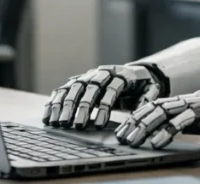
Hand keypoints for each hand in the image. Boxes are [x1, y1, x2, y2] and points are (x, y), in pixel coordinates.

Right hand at [43, 64, 163, 129]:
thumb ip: (148, 98)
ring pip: (74, 88)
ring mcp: (88, 76)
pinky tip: (48, 116)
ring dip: (64, 105)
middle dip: (82, 108)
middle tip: (76, 126)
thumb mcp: (151, 89)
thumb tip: (141, 110)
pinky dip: (54, 103)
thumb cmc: (143, 85)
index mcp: (121, 74)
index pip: (111, 89)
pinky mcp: (78, 81)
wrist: (134, 73)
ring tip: (58, 123)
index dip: (104, 107)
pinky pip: (63, 90)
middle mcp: (102, 73)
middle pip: (89, 88)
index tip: (99, 124)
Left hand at [115, 90, 199, 149]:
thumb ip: (193, 126)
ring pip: (165, 110)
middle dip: (136, 121)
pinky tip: (157, 142)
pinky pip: (183, 120)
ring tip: (132, 139)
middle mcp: (194, 98)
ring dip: (145, 126)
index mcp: (192, 101)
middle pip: (157, 106)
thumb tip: (171, 133)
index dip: (140, 116)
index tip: (125, 129)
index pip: (159, 106)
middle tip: (121, 136)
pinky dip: (167, 131)